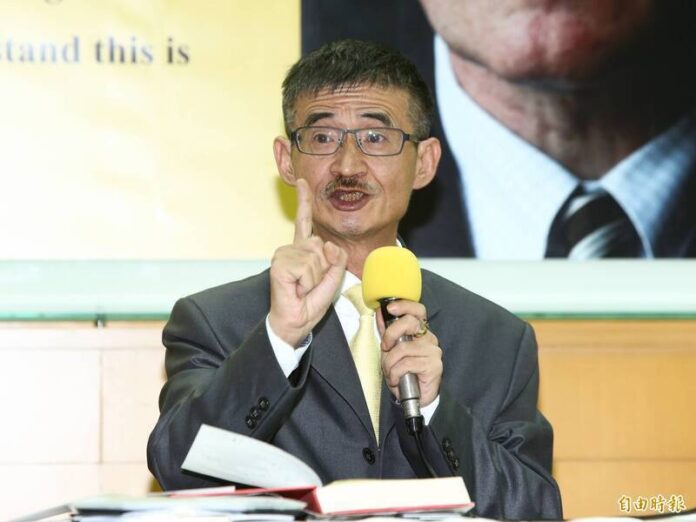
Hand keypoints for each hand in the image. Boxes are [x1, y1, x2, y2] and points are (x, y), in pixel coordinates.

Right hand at [268, 178, 346, 346]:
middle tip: (309, 285)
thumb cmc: (309, 303)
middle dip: (323, 269)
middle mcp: (291, 249)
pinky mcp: (279, 264)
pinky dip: (308, 282)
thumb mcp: (332, 279)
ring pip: (316, 258)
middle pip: (321, 246)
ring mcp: (283, 255)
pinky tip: (297, 289)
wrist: (295, 323)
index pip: (304, 221)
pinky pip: (308, 267)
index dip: (304, 201)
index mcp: (303, 250)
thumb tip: (328, 244)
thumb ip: (336, 260)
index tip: (302, 182)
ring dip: (315, 278)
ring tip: (302, 288)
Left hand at [377, 300, 441, 406]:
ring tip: (390, 372)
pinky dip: (395, 373)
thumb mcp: (391, 351)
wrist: (416, 397)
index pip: (418, 310)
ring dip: (390, 362)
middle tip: (385, 347)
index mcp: (420, 332)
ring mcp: (433, 351)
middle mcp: (429, 338)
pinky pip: (407, 364)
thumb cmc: (405, 373)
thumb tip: (379, 313)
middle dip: (390, 334)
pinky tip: (396, 379)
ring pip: (403, 348)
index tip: (389, 308)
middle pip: (409, 323)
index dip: (404, 305)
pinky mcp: (433, 365)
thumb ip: (387, 333)